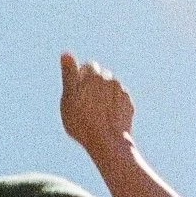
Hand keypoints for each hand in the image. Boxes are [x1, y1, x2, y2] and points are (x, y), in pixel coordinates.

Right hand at [59, 52, 135, 171]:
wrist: (107, 143)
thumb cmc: (82, 121)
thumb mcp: (69, 98)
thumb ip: (69, 74)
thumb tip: (66, 53)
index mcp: (95, 74)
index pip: (89, 66)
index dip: (80, 78)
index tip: (76, 93)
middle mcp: (111, 79)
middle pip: (100, 76)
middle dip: (93, 85)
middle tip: (84, 105)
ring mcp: (122, 92)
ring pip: (110, 88)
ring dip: (104, 95)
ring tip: (95, 114)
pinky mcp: (129, 104)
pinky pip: (119, 100)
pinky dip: (113, 105)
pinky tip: (106, 119)